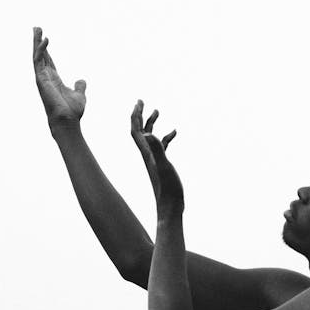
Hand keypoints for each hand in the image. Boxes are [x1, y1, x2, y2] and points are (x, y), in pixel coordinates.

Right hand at [33, 27, 85, 127]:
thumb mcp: (79, 94)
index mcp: (54, 79)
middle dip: (38, 42)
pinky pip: (39, 61)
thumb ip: (79, 86)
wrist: (68, 120)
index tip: (44, 38)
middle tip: (37, 28)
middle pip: (41, 55)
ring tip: (37, 28)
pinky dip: (41, 50)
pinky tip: (45, 40)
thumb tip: (81, 80)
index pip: (48, 61)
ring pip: (37, 56)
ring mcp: (42, 78)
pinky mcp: (40, 79)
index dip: (46, 50)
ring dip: (36, 42)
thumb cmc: (72, 111)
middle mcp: (46, 77)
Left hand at [131, 100, 183, 216]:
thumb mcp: (164, 166)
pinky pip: (162, 147)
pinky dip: (166, 137)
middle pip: (140, 131)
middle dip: (140, 115)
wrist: (170, 208)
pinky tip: (174, 133)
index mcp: (146, 153)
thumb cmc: (167, 189)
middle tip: (141, 101)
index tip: (139, 102)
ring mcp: (155, 160)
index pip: (136, 130)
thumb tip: (149, 133)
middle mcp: (147, 155)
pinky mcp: (163, 165)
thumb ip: (157, 150)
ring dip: (151, 123)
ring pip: (150, 137)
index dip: (135, 115)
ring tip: (157, 111)